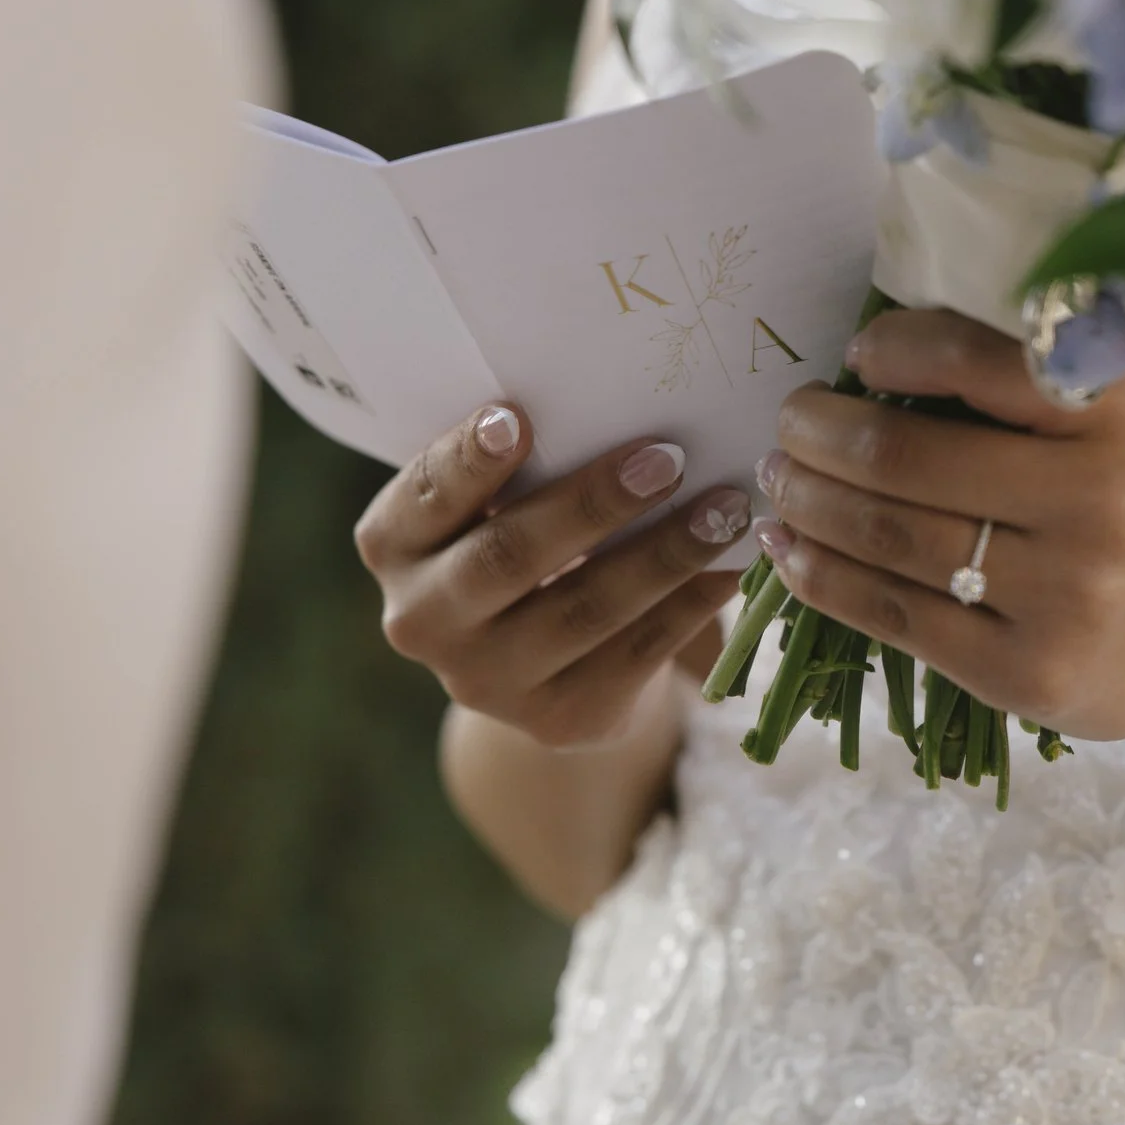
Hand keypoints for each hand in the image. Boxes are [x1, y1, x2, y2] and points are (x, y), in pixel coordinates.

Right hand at [354, 404, 751, 748]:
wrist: (542, 663)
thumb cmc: (524, 537)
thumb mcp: (498, 500)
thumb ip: (527, 462)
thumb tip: (625, 403)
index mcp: (393, 545)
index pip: (425, 496)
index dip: (467, 461)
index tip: (517, 418)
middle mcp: (422, 620)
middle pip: (508, 557)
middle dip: (592, 504)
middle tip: (666, 458)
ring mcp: (487, 682)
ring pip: (585, 611)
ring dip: (665, 555)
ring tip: (724, 509)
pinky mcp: (559, 721)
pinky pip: (636, 655)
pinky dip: (690, 603)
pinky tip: (731, 565)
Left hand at [756, 310, 1124, 757]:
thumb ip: (1036, 380)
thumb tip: (877, 354)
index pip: (976, 359)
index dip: (894, 349)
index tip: (860, 355)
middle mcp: (1101, 503)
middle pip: (908, 458)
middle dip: (820, 433)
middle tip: (792, 420)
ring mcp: (1065, 597)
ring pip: (888, 537)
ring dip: (808, 501)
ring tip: (783, 480)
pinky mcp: (1029, 673)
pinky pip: (893, 617)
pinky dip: (822, 578)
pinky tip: (790, 552)